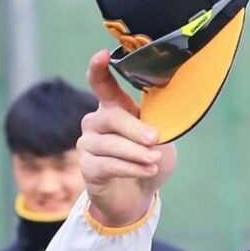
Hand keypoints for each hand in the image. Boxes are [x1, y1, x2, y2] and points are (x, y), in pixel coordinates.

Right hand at [78, 50, 177, 226]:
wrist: (138, 195)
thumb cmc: (149, 161)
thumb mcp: (162, 141)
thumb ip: (159, 126)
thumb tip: (162, 121)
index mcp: (114, 108)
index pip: (101, 84)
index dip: (99, 69)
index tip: (102, 54)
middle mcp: (96, 122)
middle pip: (111, 117)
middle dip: (135, 128)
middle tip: (155, 139)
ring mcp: (88, 144)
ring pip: (110, 143)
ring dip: (136, 152)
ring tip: (154, 160)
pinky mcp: (88, 167)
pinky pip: (108, 164)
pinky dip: (131, 167)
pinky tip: (147, 170)